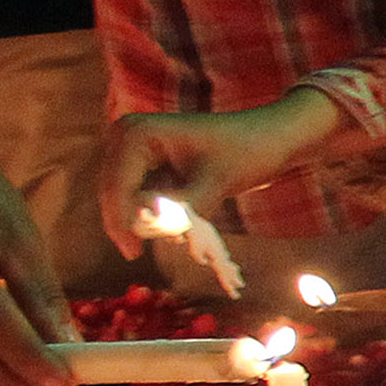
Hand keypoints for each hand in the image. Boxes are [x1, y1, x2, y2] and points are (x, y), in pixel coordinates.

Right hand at [99, 92, 341, 252]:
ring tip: (162, 237)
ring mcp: (135, 146)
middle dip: (127, 222)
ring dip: (141, 218)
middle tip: (137, 252)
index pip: (116, 186)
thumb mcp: (215, 183)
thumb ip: (185, 209)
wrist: (273, 136)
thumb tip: (161, 235)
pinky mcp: (147, 160)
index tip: (132, 252)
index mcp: (137, 133)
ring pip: (124, 195)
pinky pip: (139, 193)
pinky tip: (174, 224)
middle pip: (113, 191)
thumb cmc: (249, 152)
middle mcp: (127, 134)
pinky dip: (153, 211)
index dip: (120, 222)